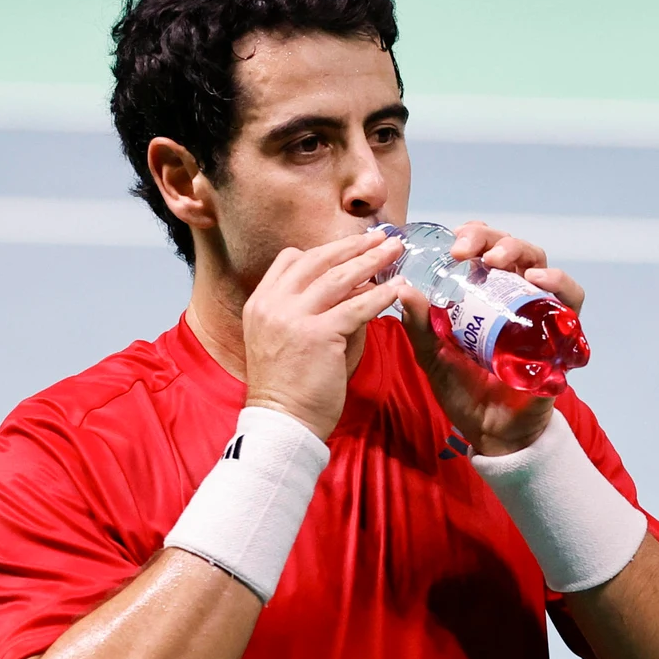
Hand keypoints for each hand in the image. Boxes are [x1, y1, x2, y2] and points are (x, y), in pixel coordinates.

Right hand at [242, 228, 404, 439]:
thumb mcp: (290, 339)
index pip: (290, 260)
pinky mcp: (317, 335)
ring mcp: (293, 317)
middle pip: (317, 261)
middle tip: (382, 237)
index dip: (324, 250)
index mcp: (261, 302)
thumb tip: (356, 291)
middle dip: (353, 246)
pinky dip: (379, 296)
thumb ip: (315, 311)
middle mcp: (273, 304)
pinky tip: (397, 290)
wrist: (282, 422)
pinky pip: (356, 307)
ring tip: (395, 251)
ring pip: (338, 278)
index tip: (351, 246)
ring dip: (371, 261)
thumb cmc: (291, 387)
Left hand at [392, 221, 586, 455]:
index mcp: (484, 295)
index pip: (484, 250)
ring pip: (540, 263)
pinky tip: (536, 279)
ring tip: (497, 259)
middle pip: (513, 249)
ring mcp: (541, 311)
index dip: (472, 237)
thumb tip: (404, 288)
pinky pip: (571, 297)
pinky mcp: (563, 331)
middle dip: (490, 239)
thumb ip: (419, 325)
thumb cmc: (464, 392)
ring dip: (519, 252)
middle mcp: (515, 297)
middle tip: (467, 249)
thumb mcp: (433, 355)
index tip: (453, 245)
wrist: (491, 432)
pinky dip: (559, 282)